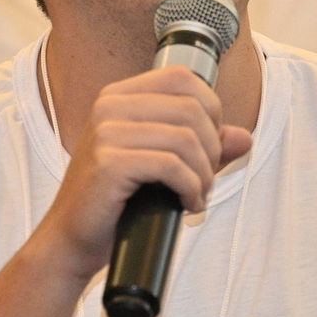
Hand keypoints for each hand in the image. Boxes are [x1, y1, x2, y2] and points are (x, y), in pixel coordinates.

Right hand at [32, 66, 251, 282]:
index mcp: (118, 96)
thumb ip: (202, 146)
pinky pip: (172, 166)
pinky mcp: (109, 163)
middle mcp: (109, 105)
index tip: (209, 144)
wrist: (71, 239)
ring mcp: (105, 132)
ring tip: (196, 195)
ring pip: (186, 139)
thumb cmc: (116, 201)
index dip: (210, 108)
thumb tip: (245, 137)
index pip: (182, 77)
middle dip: (211, 148)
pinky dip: (191, 189)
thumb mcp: (162, 165)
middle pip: (191, 108)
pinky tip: (187, 205)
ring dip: (203, 174)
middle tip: (205, 180)